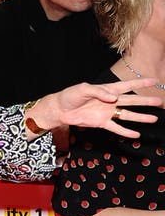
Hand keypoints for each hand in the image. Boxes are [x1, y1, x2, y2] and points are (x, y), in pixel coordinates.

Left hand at [30, 78, 161, 139]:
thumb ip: (99, 92)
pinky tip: (136, 134)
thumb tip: (113, 98)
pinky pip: (116, 128)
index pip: (128, 85)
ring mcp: (107, 112)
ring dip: (140, 117)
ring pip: (127, 115)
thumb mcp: (84, 89)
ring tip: (153, 118)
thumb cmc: (71, 95)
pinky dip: (125, 131)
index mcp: (108, 89)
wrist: (61, 109)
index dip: (141, 83)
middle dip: (146, 101)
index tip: (154, 81)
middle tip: (159, 101)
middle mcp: (111, 101)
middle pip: (132, 101)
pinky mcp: (101, 123)